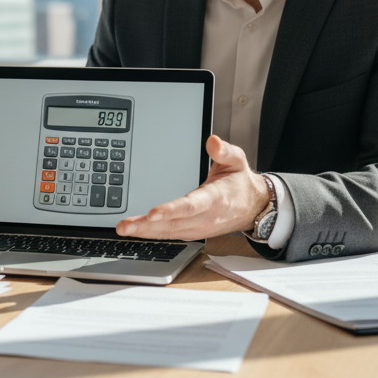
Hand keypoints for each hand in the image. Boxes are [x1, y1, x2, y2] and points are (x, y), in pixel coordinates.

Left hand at [116, 135, 269, 240]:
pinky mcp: (192, 233)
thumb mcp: (236, 161)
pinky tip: (136, 231)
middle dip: (147, 226)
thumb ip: (224, 151)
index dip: (171, 210)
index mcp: (216, 199)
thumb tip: (212, 141)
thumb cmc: (239, 183)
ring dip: (145, 232)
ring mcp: (198, 228)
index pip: (191, 206)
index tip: (152, 213)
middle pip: (173, 224)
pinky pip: (170, 235)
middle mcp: (205, 217)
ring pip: (169, 233)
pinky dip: (152, 235)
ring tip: (124, 229)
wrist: (252, 207)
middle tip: (124, 226)